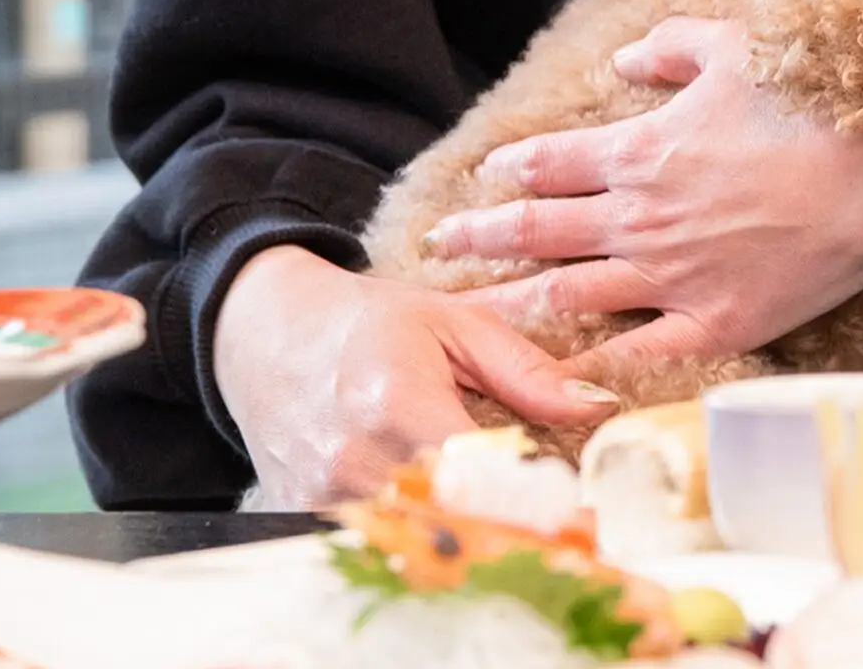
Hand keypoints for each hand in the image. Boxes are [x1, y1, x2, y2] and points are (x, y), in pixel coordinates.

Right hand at [214, 244, 619, 509]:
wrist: (263, 329)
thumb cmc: (366, 321)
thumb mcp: (454, 324)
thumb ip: (527, 371)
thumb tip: (599, 405)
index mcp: (397, 401)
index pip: (476, 477)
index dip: (529, 500)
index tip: (575, 513)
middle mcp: (354, 456)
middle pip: (448, 522)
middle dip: (505, 531)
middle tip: (553, 531)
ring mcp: (323, 492)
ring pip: (411, 541)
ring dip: (463, 539)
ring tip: (507, 528)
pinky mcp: (303, 511)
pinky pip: (372, 541)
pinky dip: (414, 539)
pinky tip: (447, 525)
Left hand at [426, 17, 862, 376]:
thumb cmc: (813, 102)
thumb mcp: (734, 45)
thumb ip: (669, 48)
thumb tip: (623, 62)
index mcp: (640, 150)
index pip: (550, 164)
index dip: (511, 171)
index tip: (485, 181)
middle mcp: (640, 217)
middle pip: (535, 231)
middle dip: (479, 241)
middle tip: (435, 250)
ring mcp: (671, 276)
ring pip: (565, 294)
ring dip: (509, 305)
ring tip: (466, 319)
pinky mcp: (713, 322)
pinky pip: (635, 356)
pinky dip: (587, 371)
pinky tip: (550, 386)